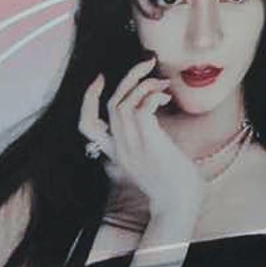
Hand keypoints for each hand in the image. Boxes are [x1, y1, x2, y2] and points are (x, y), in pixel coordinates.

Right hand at [80, 59, 202, 231]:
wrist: (179, 204)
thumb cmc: (173, 181)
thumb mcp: (150, 158)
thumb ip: (144, 140)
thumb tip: (151, 115)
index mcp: (115, 152)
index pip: (86, 124)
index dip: (88, 99)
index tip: (101, 77)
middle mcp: (118, 148)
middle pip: (109, 104)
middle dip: (127, 77)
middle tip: (147, 62)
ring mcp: (131, 146)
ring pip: (123, 103)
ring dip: (143, 84)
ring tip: (163, 82)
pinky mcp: (148, 144)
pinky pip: (141, 109)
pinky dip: (152, 95)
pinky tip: (166, 96)